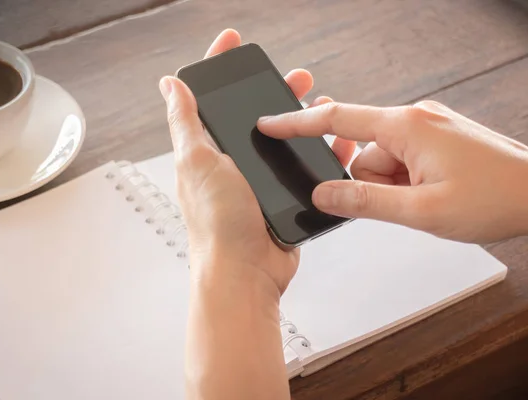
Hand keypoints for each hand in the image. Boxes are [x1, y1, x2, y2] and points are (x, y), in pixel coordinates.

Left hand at [159, 29, 355, 293]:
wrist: (246, 272)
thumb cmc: (218, 223)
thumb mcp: (197, 162)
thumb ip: (185, 122)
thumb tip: (169, 85)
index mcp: (206, 150)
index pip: (209, 97)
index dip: (218, 65)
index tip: (233, 42)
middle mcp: (230, 163)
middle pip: (252, 115)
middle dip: (272, 90)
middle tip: (295, 76)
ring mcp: (257, 181)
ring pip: (282, 139)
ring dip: (301, 118)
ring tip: (320, 104)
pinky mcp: (280, 199)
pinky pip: (301, 168)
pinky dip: (318, 153)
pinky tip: (334, 142)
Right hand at [258, 100, 527, 242]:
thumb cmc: (497, 196)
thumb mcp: (422, 210)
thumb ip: (365, 202)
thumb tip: (322, 197)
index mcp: (405, 126)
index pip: (336, 121)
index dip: (296, 124)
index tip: (268, 123)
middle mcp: (414, 119)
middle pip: (361, 153)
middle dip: (371, 182)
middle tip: (404, 202)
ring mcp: (427, 129)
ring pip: (381, 162)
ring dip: (393, 187)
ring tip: (428, 202)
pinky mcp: (435, 141)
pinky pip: (400, 162)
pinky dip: (405, 183)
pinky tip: (432, 195)